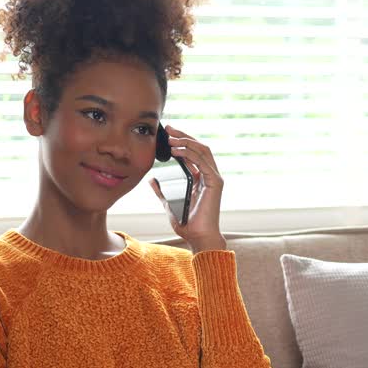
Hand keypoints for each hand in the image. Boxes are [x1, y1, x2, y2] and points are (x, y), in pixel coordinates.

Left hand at [148, 125, 226, 252]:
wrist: (198, 237)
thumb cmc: (187, 224)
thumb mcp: (170, 203)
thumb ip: (163, 191)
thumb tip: (152, 180)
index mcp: (201, 179)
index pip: (193, 153)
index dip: (181, 142)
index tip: (166, 134)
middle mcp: (209, 176)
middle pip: (198, 148)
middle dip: (183, 136)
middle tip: (168, 129)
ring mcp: (214, 178)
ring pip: (202, 151)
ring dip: (186, 141)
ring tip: (170, 138)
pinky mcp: (215, 183)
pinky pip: (202, 162)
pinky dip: (189, 153)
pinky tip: (176, 150)